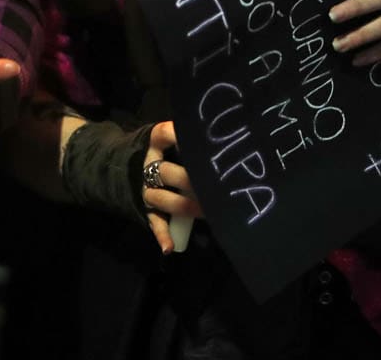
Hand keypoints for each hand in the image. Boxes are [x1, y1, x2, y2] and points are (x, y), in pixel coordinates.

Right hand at [140, 121, 200, 253]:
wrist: (143, 166)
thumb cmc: (179, 153)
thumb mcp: (183, 143)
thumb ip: (200, 145)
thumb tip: (237, 145)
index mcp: (159, 143)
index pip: (164, 133)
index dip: (178, 136)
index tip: (201, 141)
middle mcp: (150, 164)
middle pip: (163, 171)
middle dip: (187, 179)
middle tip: (213, 185)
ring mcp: (147, 187)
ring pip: (156, 197)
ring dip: (179, 206)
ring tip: (204, 211)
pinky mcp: (148, 209)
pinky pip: (154, 222)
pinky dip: (163, 235)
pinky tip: (170, 247)